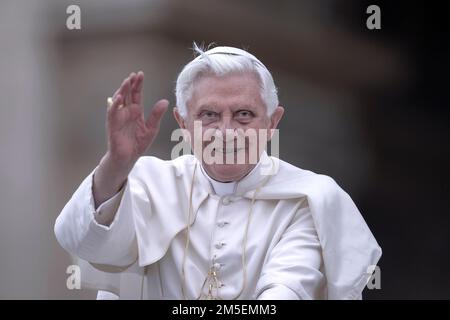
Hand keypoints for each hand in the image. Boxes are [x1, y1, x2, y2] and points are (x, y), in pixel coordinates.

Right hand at [93, 71, 167, 206]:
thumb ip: (156, 115)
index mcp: (135, 111)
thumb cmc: (138, 143)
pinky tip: (118, 97)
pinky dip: (114, 105)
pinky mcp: (113, 125)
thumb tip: (165, 101)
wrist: (128, 158)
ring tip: (127, 81)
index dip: (138, 85)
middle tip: (134, 75)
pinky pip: (112, 113)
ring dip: (122, 90)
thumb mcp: (151, 128)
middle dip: (130, 84)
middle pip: (127, 94)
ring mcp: (118, 117)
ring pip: (119, 100)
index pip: (136, 94)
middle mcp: (126, 111)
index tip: (141, 74)